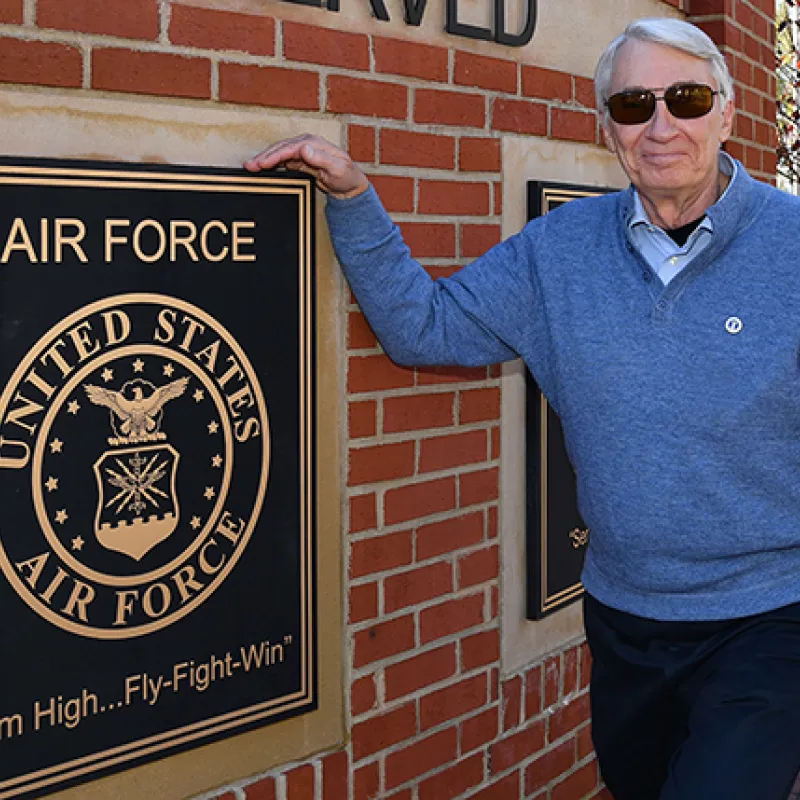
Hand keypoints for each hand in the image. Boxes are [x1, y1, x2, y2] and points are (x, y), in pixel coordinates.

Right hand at [244, 134, 369, 198]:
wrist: (351, 186)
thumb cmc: (348, 177)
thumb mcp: (338, 168)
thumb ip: (321, 158)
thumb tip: (304, 148)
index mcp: (315, 143)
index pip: (291, 148)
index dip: (276, 155)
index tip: (264, 163)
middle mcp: (307, 145)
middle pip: (282, 148)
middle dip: (265, 156)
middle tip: (250, 165)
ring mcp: (303, 152)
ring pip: (280, 154)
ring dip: (265, 159)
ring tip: (251, 166)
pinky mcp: (301, 161)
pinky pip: (283, 161)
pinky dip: (272, 164)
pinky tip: (263, 169)